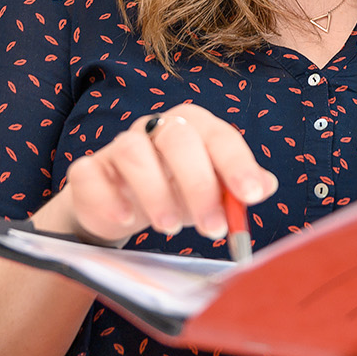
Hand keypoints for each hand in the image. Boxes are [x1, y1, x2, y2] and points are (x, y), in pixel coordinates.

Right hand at [37, 102, 275, 244]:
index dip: (237, 164)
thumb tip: (267, 185)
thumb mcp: (212, 192)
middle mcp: (156, 128)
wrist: (120, 207)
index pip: (219, 135)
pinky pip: (90, 172)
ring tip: (171, 228)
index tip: (252, 196)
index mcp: (194, 127)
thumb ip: (237, 188)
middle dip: (199, 184)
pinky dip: (108, 197)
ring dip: (155, 192)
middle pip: (177, 137)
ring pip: (133, 151)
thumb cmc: (175, 193)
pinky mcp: (89, 170)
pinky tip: (126, 220)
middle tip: (214, 227)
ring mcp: (119, 146)